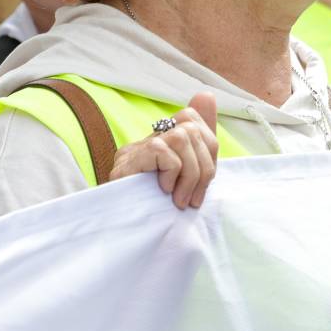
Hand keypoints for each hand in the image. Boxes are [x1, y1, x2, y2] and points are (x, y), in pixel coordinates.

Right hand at [110, 91, 219, 208]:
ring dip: (190, 173)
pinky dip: (171, 173)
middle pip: (193, 129)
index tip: (207, 178)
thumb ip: (201, 145)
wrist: (121, 236)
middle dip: (204, 166)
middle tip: (195, 198)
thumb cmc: (158, 212)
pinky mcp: (127, 161)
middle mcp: (147, 140)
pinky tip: (163, 191)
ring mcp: (135, 149)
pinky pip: (163, 150)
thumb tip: (207, 94)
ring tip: (180, 199)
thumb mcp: (187, 179)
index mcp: (163, 142)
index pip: (193, 118)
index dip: (209, 145)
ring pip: (182, 137)